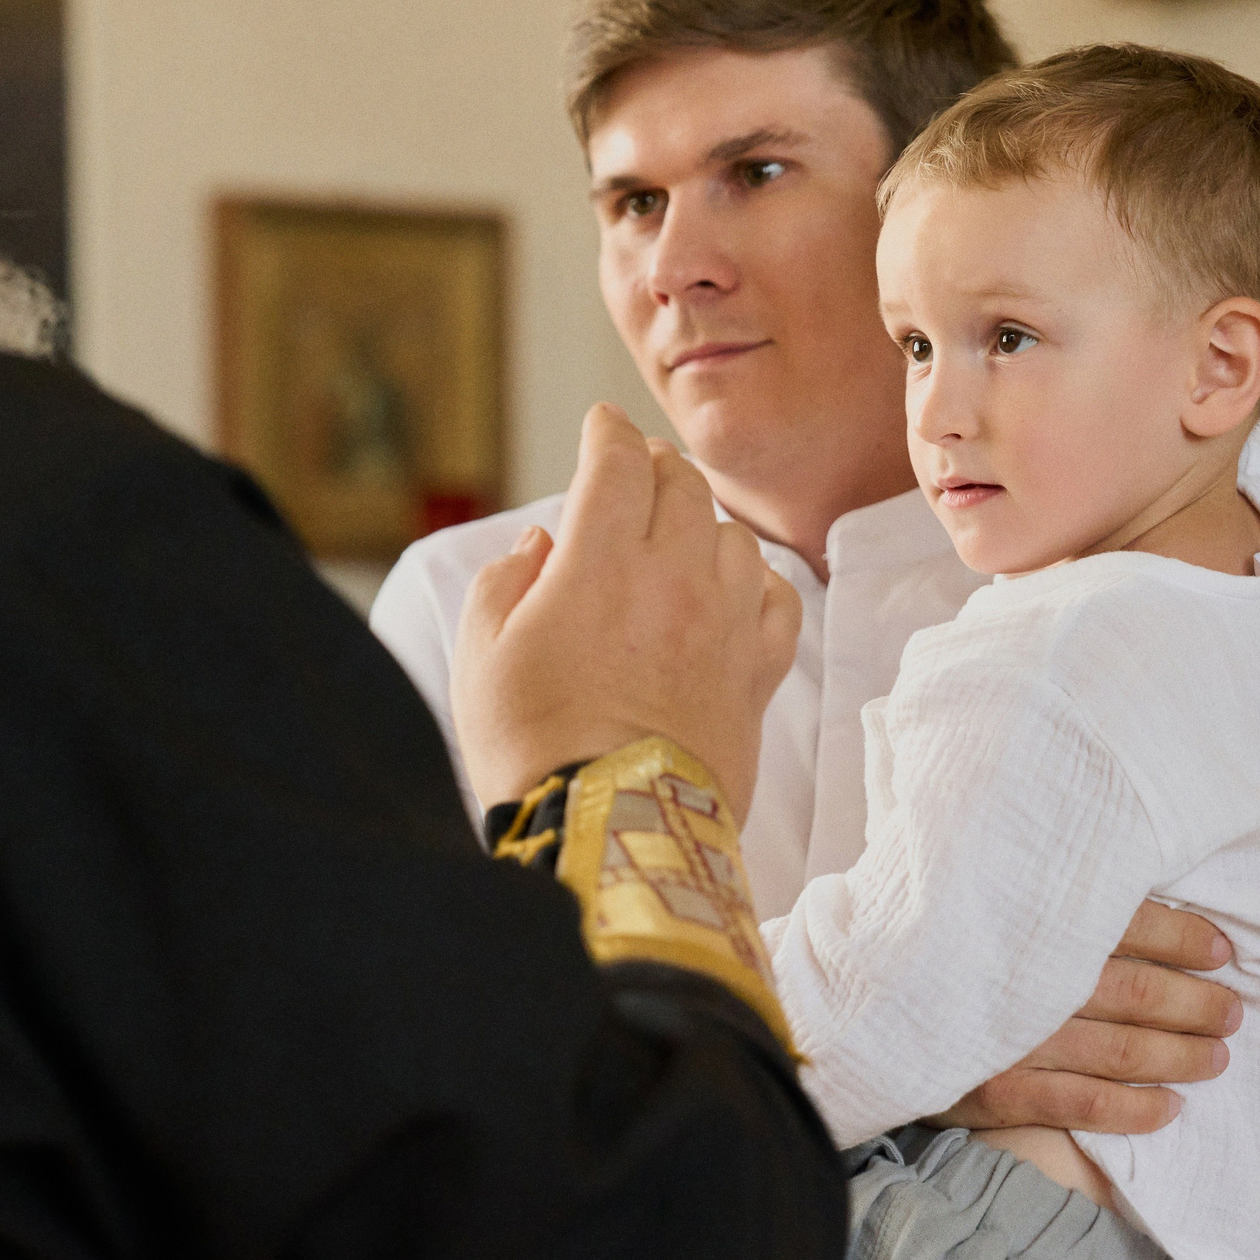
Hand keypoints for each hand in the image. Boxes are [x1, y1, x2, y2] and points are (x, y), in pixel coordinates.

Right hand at [451, 404, 800, 819]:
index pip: (618, 463)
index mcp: (600, 562)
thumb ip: (505, 582)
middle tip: (637, 473)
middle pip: (682, 486)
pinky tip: (734, 593)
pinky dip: (757, 584)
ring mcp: (726, 626)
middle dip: (655, 467)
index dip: (607, 433)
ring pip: (734, 537)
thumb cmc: (532, 748)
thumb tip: (541, 544)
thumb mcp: (480, 657)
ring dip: (703, 524)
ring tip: (679, 538)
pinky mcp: (757, 677)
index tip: (601, 425)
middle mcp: (675, 579)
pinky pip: (779, 602)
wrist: (612, 834)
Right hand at [928, 901, 1241, 1133]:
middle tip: (1233, 1009)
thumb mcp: (979, 898)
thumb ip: (1041, 892)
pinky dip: (1134, 1111)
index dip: (1185, 937)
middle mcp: (1024, 982)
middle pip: (1138, 992)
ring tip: (1217, 1057)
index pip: (1126, 922)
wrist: (849, 1007)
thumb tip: (1123, 876)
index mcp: (1024, 922)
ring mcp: (1010, 1042)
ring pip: (1122, 1052)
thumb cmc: (929, 943)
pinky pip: (1082, 1108)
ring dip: (1181, 1056)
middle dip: (1198, 1002)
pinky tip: (1169, 1108)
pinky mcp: (992, 1093)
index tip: (1223, 950)